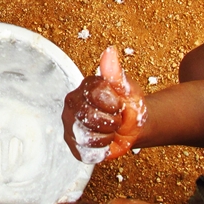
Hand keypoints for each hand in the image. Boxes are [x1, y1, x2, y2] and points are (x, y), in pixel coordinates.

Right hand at [62, 47, 146, 163]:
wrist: (133, 127)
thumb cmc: (128, 105)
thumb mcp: (126, 88)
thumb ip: (115, 72)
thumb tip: (109, 52)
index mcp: (84, 88)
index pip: (95, 94)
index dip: (113, 103)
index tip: (118, 103)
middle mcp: (72, 106)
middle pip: (89, 117)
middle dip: (111, 121)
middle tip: (115, 117)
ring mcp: (70, 126)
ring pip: (88, 135)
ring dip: (108, 135)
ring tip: (109, 129)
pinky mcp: (74, 146)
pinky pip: (88, 151)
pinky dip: (103, 148)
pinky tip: (104, 140)